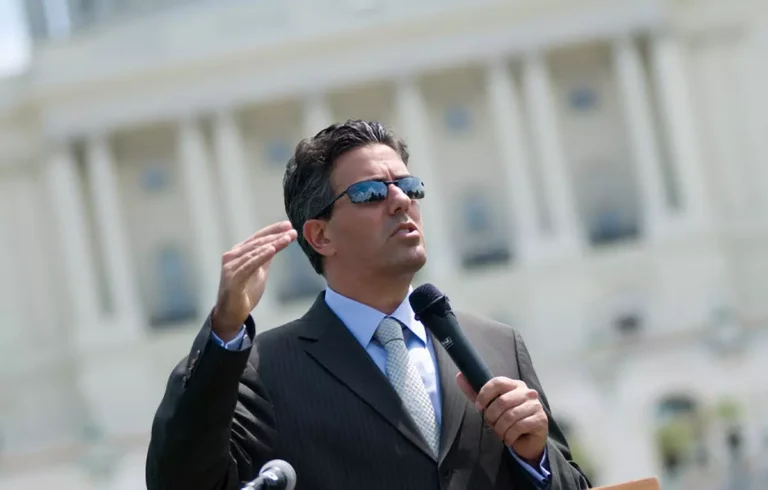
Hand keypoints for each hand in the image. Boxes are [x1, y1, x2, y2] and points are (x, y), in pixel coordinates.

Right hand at [212, 221, 296, 339]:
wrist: (231, 314)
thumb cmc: (244, 293)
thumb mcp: (259, 272)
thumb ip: (265, 259)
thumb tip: (276, 245)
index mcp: (239, 253)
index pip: (258, 238)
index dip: (273, 230)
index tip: (289, 225)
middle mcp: (233, 256)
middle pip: (257, 242)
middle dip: (276, 235)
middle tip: (292, 231)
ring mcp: (231, 267)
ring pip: (254, 251)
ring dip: (272, 243)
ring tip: (286, 238)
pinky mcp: (233, 279)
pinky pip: (249, 265)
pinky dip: (261, 256)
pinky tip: (272, 250)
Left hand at [457, 373, 547, 463]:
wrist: (528, 439)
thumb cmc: (508, 419)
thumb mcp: (490, 405)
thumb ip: (475, 392)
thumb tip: (459, 375)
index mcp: (514, 385)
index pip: (497, 382)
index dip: (484, 395)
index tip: (478, 407)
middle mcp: (527, 392)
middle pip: (502, 401)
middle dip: (492, 417)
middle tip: (492, 424)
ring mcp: (536, 405)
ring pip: (510, 416)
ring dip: (500, 429)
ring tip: (501, 433)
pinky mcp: (540, 419)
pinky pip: (519, 427)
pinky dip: (509, 436)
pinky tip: (509, 439)